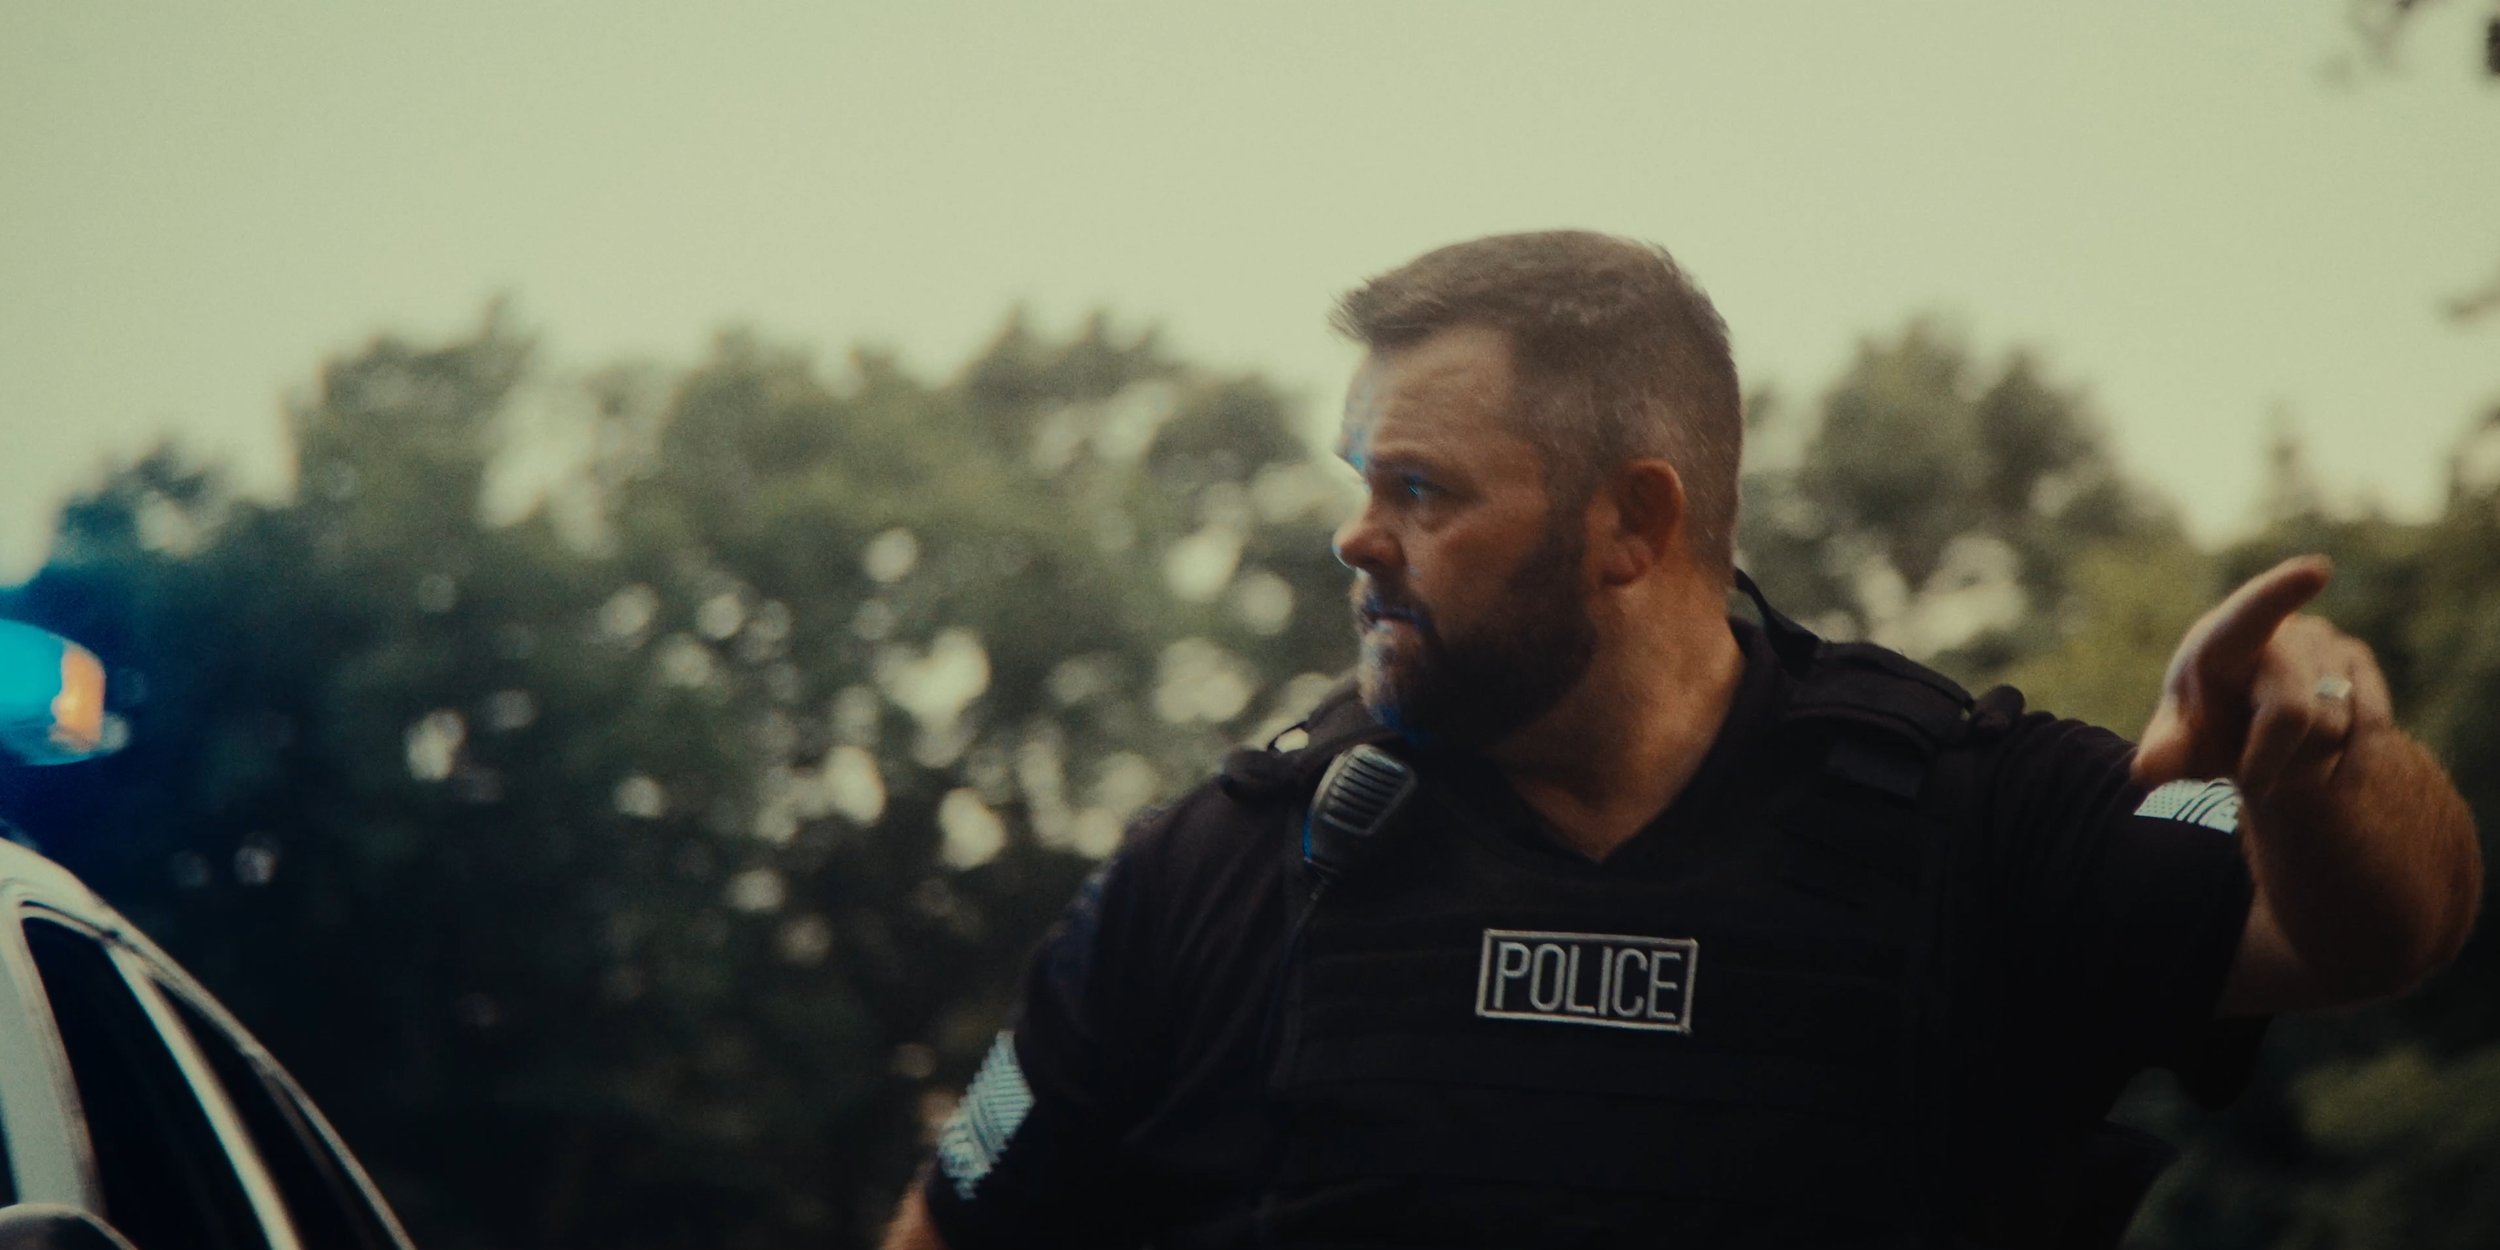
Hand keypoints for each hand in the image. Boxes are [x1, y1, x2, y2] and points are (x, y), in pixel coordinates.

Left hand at [2131, 555, 2393, 804]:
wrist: (2248, 726)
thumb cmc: (2206, 730)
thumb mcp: (2181, 744)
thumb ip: (2167, 753)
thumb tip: (2148, 769)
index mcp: (2222, 642)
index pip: (2250, 614)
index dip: (2282, 592)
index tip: (2315, 571)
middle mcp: (2278, 631)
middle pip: (2292, 712)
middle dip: (2269, 759)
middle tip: (2248, 777)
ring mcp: (2324, 642)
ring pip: (2335, 727)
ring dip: (2305, 760)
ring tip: (2278, 748)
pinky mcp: (2358, 658)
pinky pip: (2370, 724)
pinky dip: (2343, 755)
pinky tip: (2315, 748)